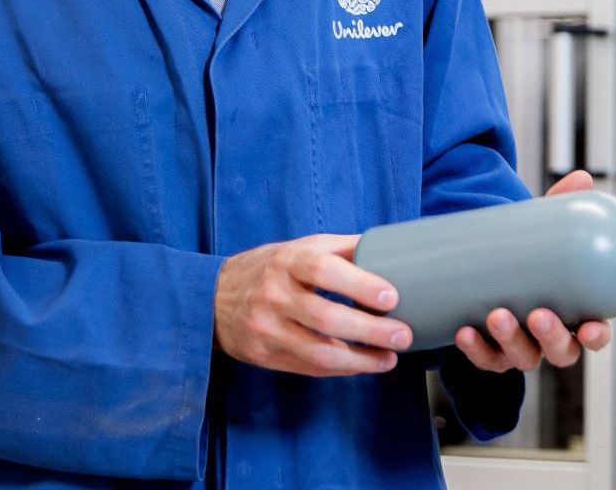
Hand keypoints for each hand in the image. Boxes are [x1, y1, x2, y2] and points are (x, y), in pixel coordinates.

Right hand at [215, 233, 411, 376]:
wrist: (212, 298)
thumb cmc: (268, 268)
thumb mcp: (299, 247)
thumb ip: (342, 249)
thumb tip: (390, 251)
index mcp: (287, 261)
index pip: (324, 271)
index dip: (360, 285)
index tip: (391, 297)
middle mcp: (274, 294)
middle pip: (326, 317)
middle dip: (370, 331)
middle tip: (402, 336)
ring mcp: (266, 328)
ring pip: (318, 351)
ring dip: (360, 359)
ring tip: (389, 359)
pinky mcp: (263, 355)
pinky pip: (308, 367)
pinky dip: (340, 369)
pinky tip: (362, 364)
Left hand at [453, 170, 614, 373]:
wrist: (483, 265)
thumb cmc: (527, 253)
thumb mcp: (542, 231)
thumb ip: (560, 208)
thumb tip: (581, 179)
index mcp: (574, 314)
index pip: (594, 334)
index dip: (596, 337)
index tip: (590, 329)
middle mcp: (549, 337)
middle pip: (561, 352)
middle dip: (552, 337)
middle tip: (539, 315)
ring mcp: (519, 348)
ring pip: (523, 357)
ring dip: (510, 341)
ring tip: (496, 314)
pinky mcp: (490, 353)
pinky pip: (485, 359)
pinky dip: (475, 349)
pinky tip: (464, 332)